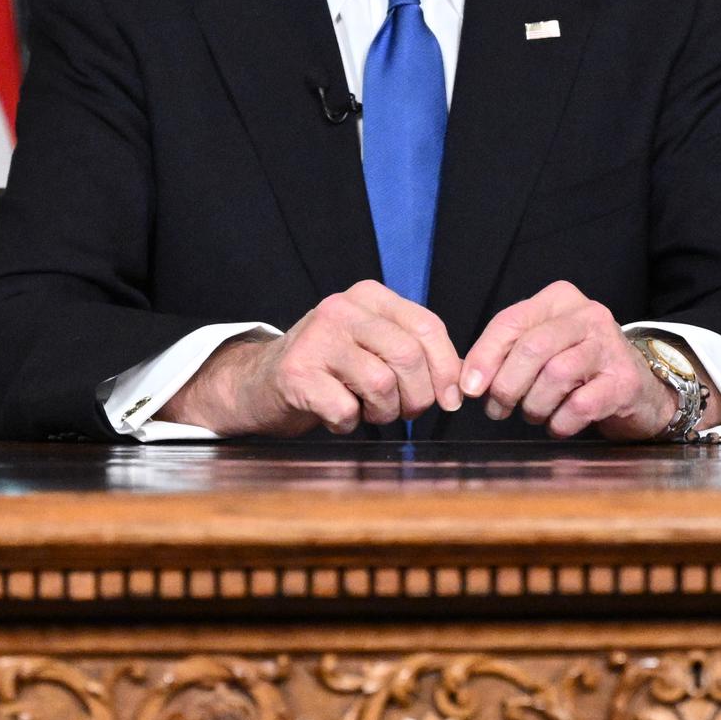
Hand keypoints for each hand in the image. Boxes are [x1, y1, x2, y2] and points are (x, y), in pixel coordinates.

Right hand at [158, 281, 461, 436]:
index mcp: (369, 296)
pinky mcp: (296, 373)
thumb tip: (460, 386)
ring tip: (368, 412)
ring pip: (382, 384)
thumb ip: (415, 353)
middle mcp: (342, 308)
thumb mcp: (373, 345)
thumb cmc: (329, 368)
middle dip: (418, 397)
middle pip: (409, 356)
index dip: (448, 369)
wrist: (260, 382)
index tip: (450, 399)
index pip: (428, 327)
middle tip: (405, 412)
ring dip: (385, 413)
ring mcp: (316, 338)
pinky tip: (338, 416)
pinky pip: (346, 409)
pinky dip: (349, 423)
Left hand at [460, 282, 676, 440]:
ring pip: (555, 375)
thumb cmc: (580, 369)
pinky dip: (559, 423)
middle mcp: (587, 315)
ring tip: (534, 414)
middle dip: (507, 385)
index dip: (484, 356)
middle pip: (532, 347)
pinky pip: (579, 406)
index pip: (511, 322)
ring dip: (534, 406)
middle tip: (498, 409)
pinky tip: (558, 425)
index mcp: (559, 300)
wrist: (639, 390)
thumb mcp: (543, 349)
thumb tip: (467, 380)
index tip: (469, 388)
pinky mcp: (624, 382)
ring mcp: (609, 347)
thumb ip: (507, 354)